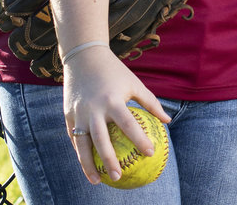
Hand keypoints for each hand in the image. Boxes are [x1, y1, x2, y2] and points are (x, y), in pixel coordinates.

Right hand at [62, 45, 169, 183]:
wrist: (82, 56)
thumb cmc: (114, 71)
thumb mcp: (134, 83)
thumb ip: (151, 102)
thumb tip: (168, 121)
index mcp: (112, 100)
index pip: (128, 124)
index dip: (139, 139)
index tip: (150, 153)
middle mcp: (94, 108)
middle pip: (101, 139)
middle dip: (109, 160)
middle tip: (119, 176)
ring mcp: (79, 112)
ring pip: (82, 143)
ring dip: (88, 164)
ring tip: (97, 181)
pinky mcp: (68, 114)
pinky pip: (74, 137)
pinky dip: (80, 153)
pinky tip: (88, 165)